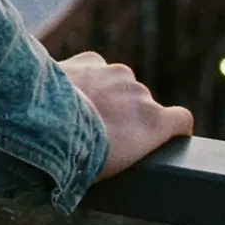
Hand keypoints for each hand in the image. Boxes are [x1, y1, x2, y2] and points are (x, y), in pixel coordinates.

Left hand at [60, 51, 194, 177]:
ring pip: (118, 85)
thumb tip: (123, 152)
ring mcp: (115, 73)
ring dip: (106, 96)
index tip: (165, 137)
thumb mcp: (115, 165)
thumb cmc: (80, 157)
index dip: (174, 129)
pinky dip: (86, 80)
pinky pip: (96, 70)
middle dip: (128, 115)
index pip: (182, 119)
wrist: (42, 124)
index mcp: (154, 120)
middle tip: (102, 133)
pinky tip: (67, 95)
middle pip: (142, 104)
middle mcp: (139, 91)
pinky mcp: (90, 59)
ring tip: (79, 115)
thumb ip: (130, 148)